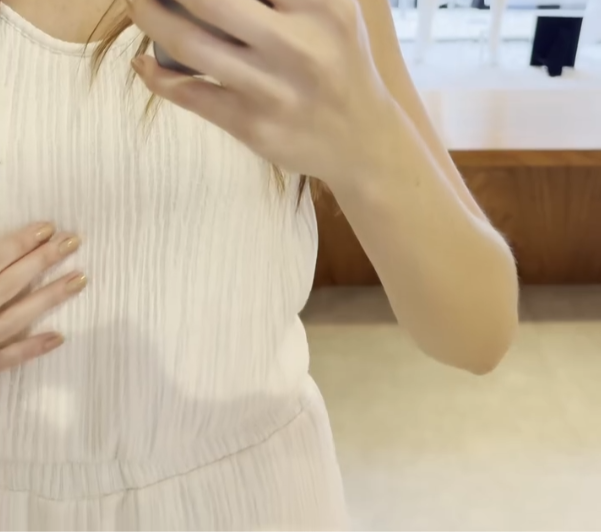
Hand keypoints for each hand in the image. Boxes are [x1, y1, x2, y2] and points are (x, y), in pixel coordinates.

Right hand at [0, 224, 86, 370]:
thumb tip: (4, 258)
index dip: (20, 243)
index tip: (49, 228)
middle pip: (11, 282)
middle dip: (42, 260)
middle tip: (73, 241)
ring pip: (16, 317)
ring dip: (49, 297)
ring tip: (80, 279)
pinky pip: (7, 358)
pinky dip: (31, 348)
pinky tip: (59, 337)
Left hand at [128, 0, 397, 185]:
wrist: (362, 141)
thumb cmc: (342, 66)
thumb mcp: (334, 9)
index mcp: (321, 6)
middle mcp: (298, 45)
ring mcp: (273, 89)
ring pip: (189, 44)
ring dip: (149, 15)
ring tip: (140, 5)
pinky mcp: (253, 125)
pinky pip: (189, 95)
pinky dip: (156, 75)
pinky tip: (146, 64)